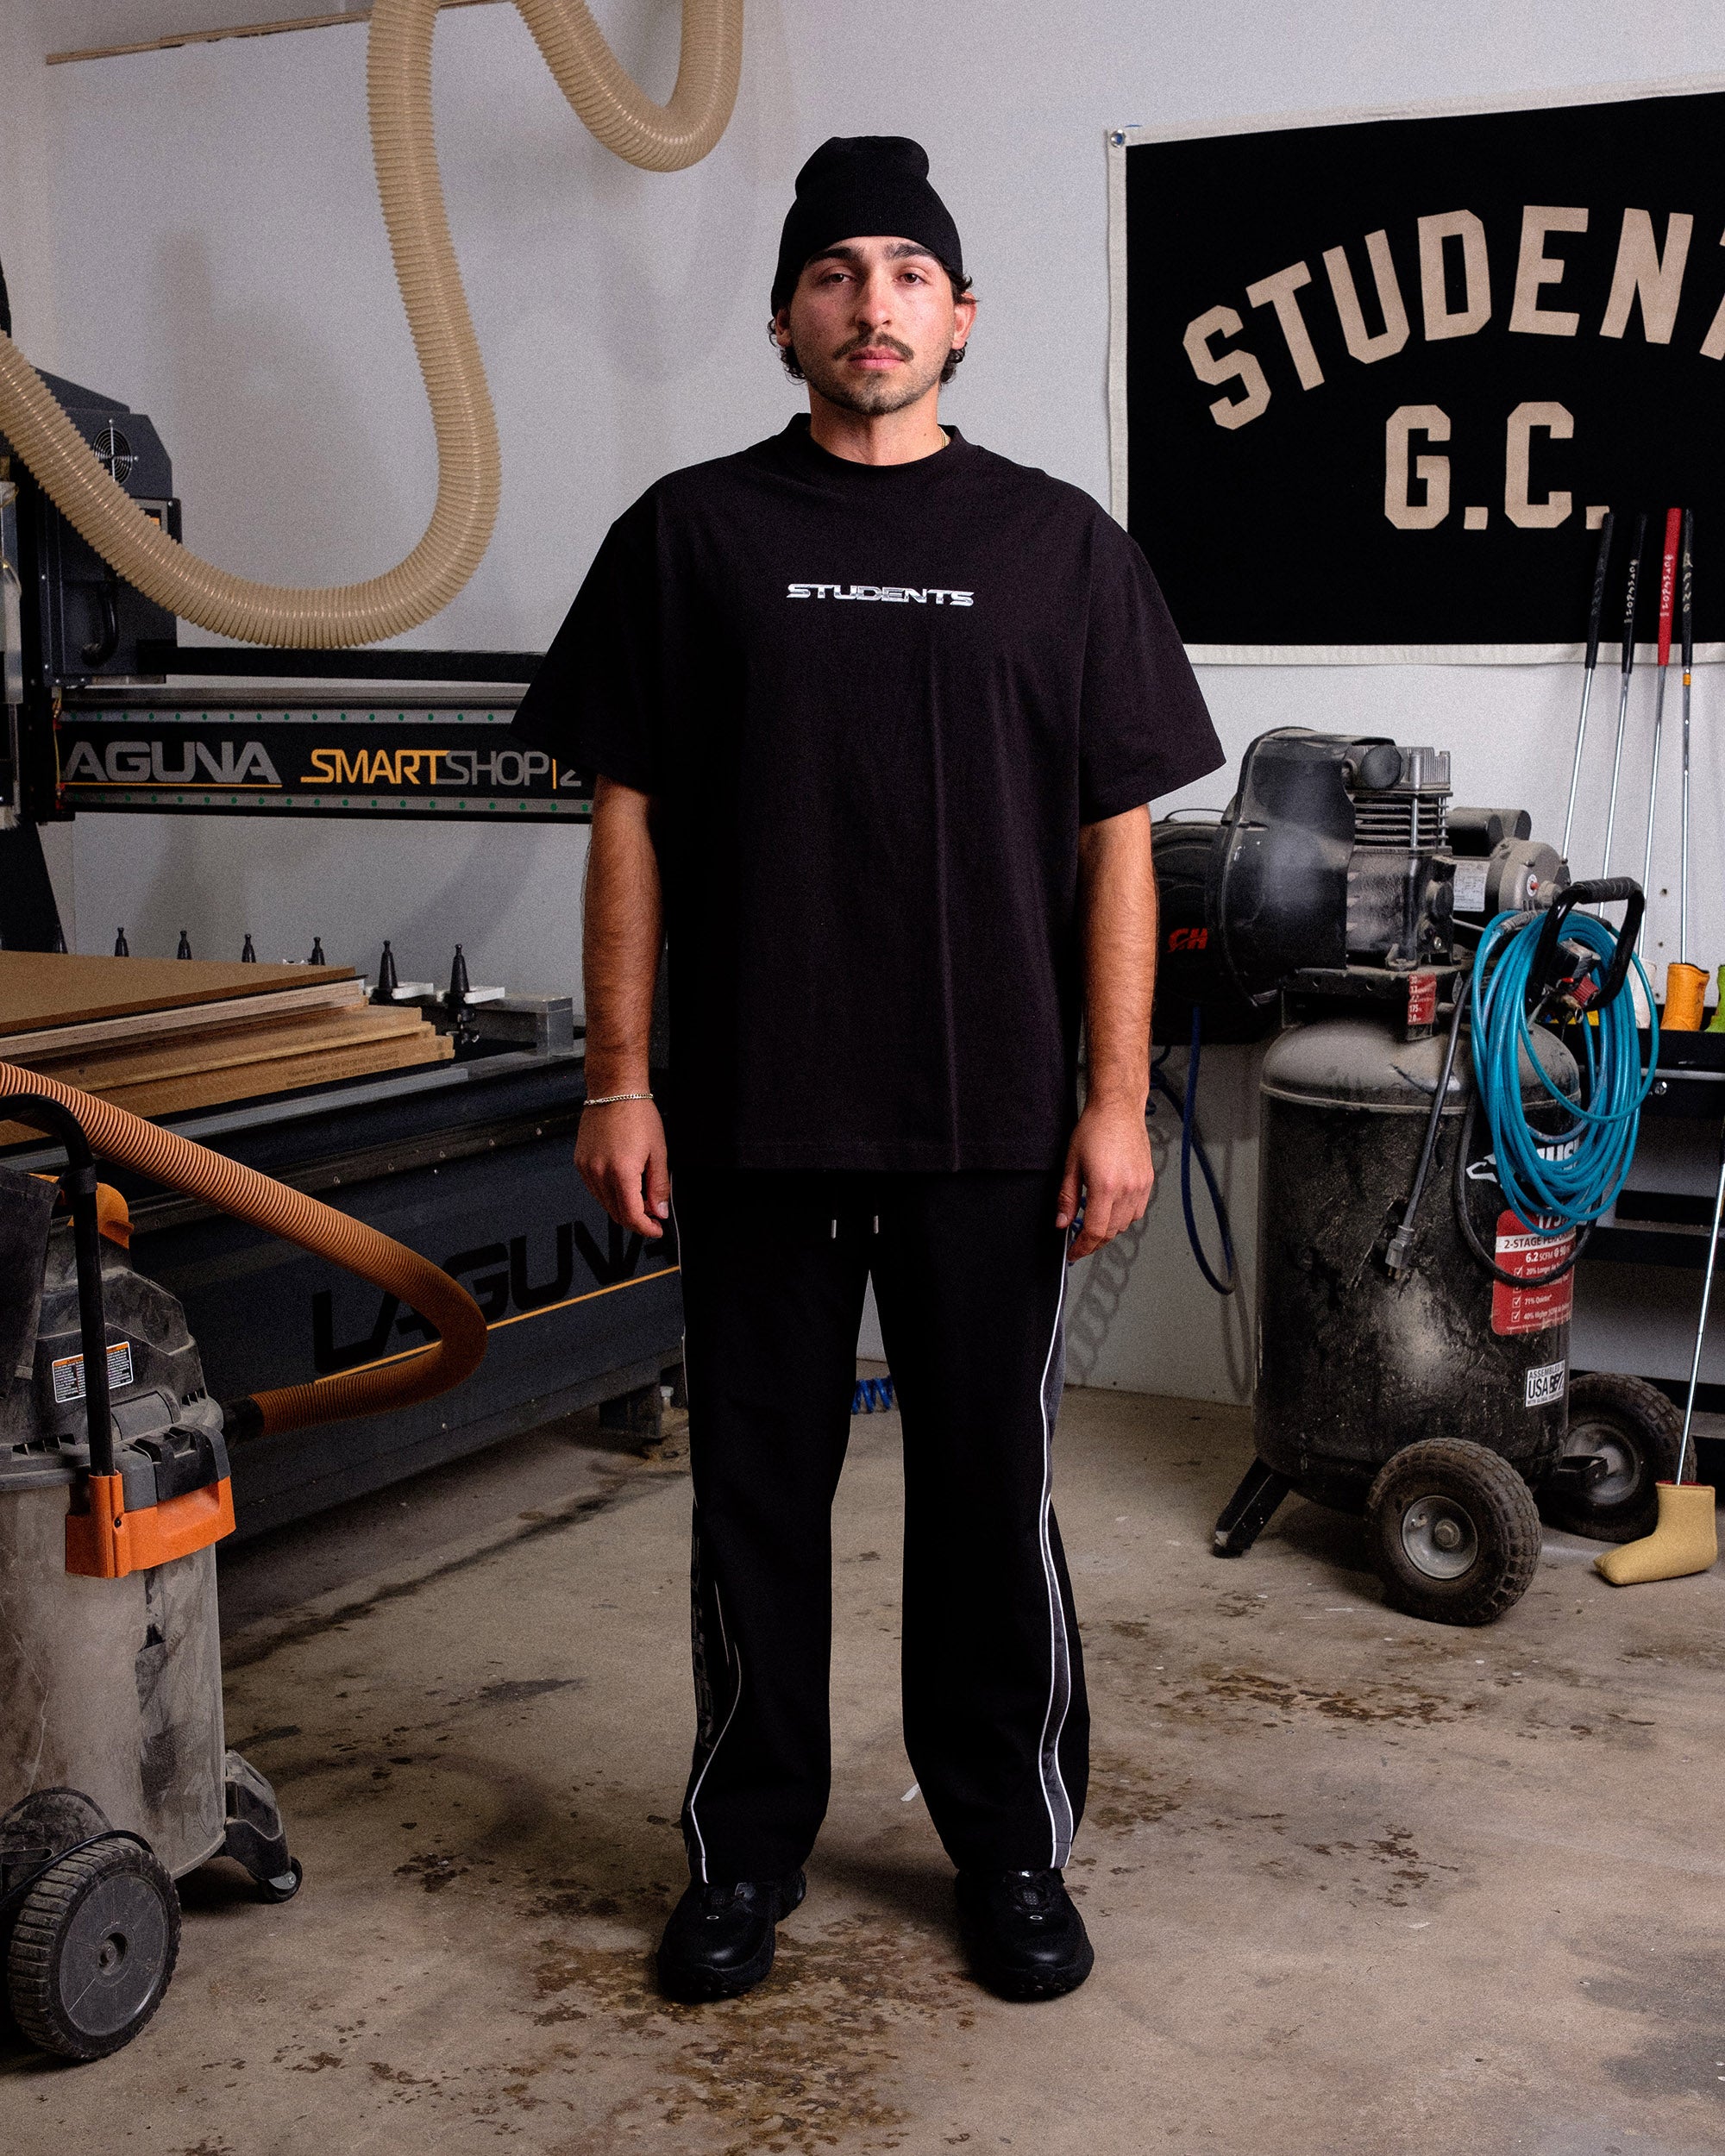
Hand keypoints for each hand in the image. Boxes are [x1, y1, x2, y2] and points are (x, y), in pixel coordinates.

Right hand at [576, 1098, 669, 1237]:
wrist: (614, 1091)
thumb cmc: (637, 1114)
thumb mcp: (659, 1152)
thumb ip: (659, 1186)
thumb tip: (659, 1211)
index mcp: (621, 1171)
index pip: (631, 1215)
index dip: (645, 1228)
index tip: (655, 1229)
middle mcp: (599, 1172)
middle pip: (616, 1213)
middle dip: (636, 1218)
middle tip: (652, 1211)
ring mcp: (586, 1168)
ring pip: (604, 1203)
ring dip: (622, 1206)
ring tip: (639, 1192)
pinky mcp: (580, 1162)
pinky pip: (595, 1189)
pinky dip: (609, 1193)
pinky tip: (622, 1181)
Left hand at [1056, 1097, 1153, 1261]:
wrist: (1118, 1110)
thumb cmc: (1094, 1129)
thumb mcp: (1071, 1164)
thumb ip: (1066, 1198)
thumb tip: (1062, 1222)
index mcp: (1105, 1186)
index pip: (1095, 1231)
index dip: (1083, 1247)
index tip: (1074, 1252)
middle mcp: (1127, 1189)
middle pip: (1111, 1232)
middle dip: (1094, 1241)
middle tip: (1080, 1241)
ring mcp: (1140, 1186)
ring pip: (1125, 1224)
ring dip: (1109, 1229)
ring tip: (1095, 1222)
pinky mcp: (1148, 1181)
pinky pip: (1137, 1211)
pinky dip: (1124, 1217)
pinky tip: (1112, 1209)